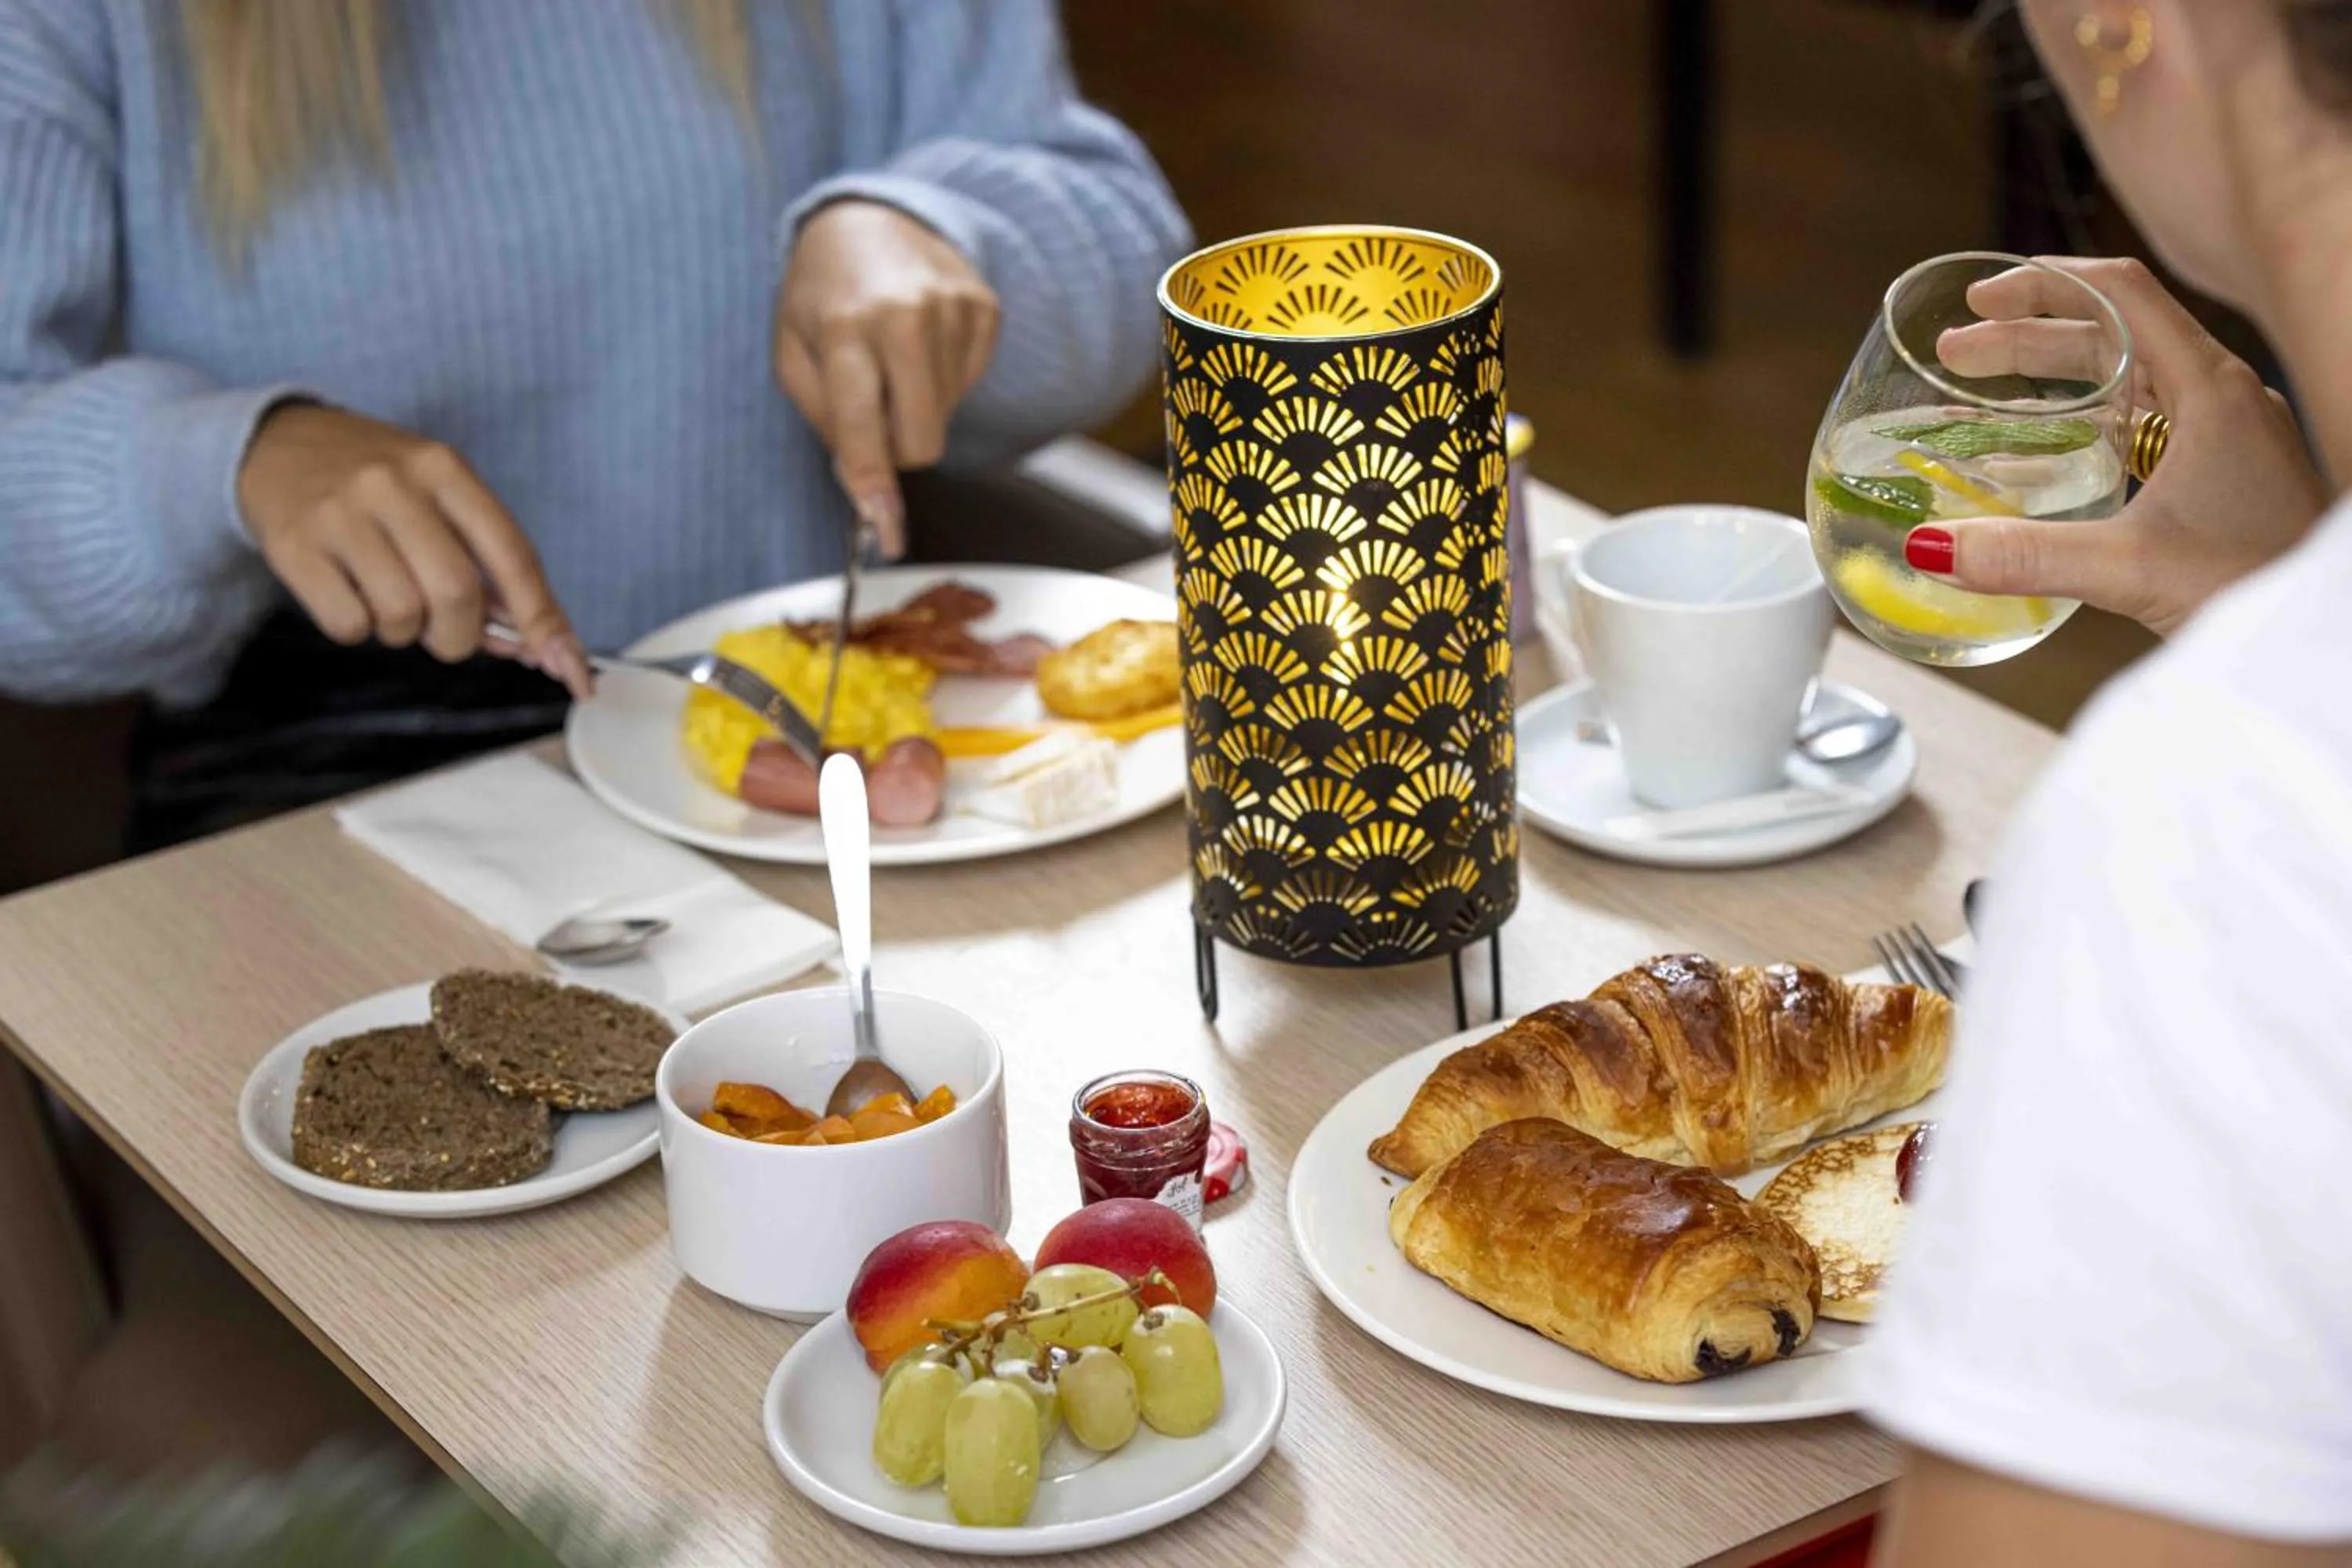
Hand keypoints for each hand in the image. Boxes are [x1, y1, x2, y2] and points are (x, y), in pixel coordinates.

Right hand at [237, 405, 590, 695]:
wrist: (272, 444)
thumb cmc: (376, 483)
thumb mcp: (437, 496)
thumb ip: (487, 564)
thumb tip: (536, 644)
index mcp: (444, 469)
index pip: (512, 554)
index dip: (544, 618)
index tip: (567, 666)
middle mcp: (392, 484)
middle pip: (456, 595)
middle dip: (461, 636)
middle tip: (446, 632)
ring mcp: (339, 514)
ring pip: (401, 616)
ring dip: (406, 631)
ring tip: (389, 598)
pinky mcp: (292, 546)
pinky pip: (348, 624)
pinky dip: (358, 628)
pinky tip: (349, 592)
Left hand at [773, 199, 1001, 557]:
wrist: (871, 219)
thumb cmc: (823, 294)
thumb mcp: (792, 351)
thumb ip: (824, 419)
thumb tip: (864, 487)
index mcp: (845, 327)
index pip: (863, 429)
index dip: (874, 488)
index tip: (885, 532)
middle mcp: (905, 316)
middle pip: (921, 441)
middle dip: (897, 449)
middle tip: (874, 414)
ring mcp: (953, 311)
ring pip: (946, 418)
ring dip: (917, 407)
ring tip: (892, 360)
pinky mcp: (985, 311)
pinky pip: (969, 386)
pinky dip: (942, 381)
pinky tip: (920, 346)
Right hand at [1903, 257, 2327, 636]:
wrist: (2325, 626)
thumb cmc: (2255, 583)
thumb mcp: (2131, 569)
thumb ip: (2027, 556)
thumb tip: (1931, 549)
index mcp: (2212, 389)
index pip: (2121, 295)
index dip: (2045, 284)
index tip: (1981, 299)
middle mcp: (2223, 396)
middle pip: (2116, 334)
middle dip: (2029, 337)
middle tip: (1958, 355)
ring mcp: (2227, 431)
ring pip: (2131, 377)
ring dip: (2055, 377)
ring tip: (1986, 394)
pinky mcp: (2224, 468)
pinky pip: (2146, 420)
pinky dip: (2088, 418)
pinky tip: (2049, 452)